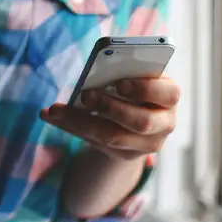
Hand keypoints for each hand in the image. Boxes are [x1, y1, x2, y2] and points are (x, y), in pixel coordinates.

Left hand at [40, 76, 179, 159]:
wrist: (136, 117)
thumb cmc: (133, 86)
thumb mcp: (133, 76)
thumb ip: (119, 72)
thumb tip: (93, 67)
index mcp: (169, 95)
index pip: (168, 93)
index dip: (145, 89)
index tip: (120, 83)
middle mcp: (164, 123)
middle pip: (141, 122)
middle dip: (110, 108)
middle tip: (85, 94)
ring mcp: (146, 144)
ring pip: (113, 137)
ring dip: (81, 121)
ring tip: (57, 109)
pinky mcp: (125, 155)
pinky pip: (96, 143)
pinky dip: (71, 126)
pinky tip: (52, 115)